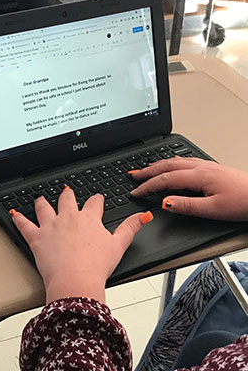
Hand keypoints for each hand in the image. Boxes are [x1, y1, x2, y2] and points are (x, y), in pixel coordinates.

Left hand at [11, 188, 152, 303]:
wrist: (76, 279)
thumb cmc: (97, 265)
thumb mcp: (119, 245)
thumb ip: (131, 227)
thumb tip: (144, 216)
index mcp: (89, 218)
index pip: (94, 203)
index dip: (96, 200)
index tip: (97, 199)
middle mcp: (69, 217)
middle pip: (67, 200)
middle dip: (68, 195)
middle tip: (67, 192)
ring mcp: (51, 226)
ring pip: (44, 208)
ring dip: (42, 203)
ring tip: (40, 199)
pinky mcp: (37, 238)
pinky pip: (24, 225)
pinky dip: (18, 219)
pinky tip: (14, 213)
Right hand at [130, 158, 247, 220]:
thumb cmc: (242, 202)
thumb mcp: (213, 209)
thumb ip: (187, 205)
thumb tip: (165, 203)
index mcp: (199, 176)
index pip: (165, 179)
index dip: (148, 186)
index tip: (135, 192)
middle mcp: (201, 167)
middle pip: (166, 166)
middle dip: (147, 171)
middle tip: (133, 175)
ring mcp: (206, 166)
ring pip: (175, 161)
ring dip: (157, 165)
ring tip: (145, 169)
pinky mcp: (211, 168)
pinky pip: (185, 161)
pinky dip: (172, 162)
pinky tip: (171, 163)